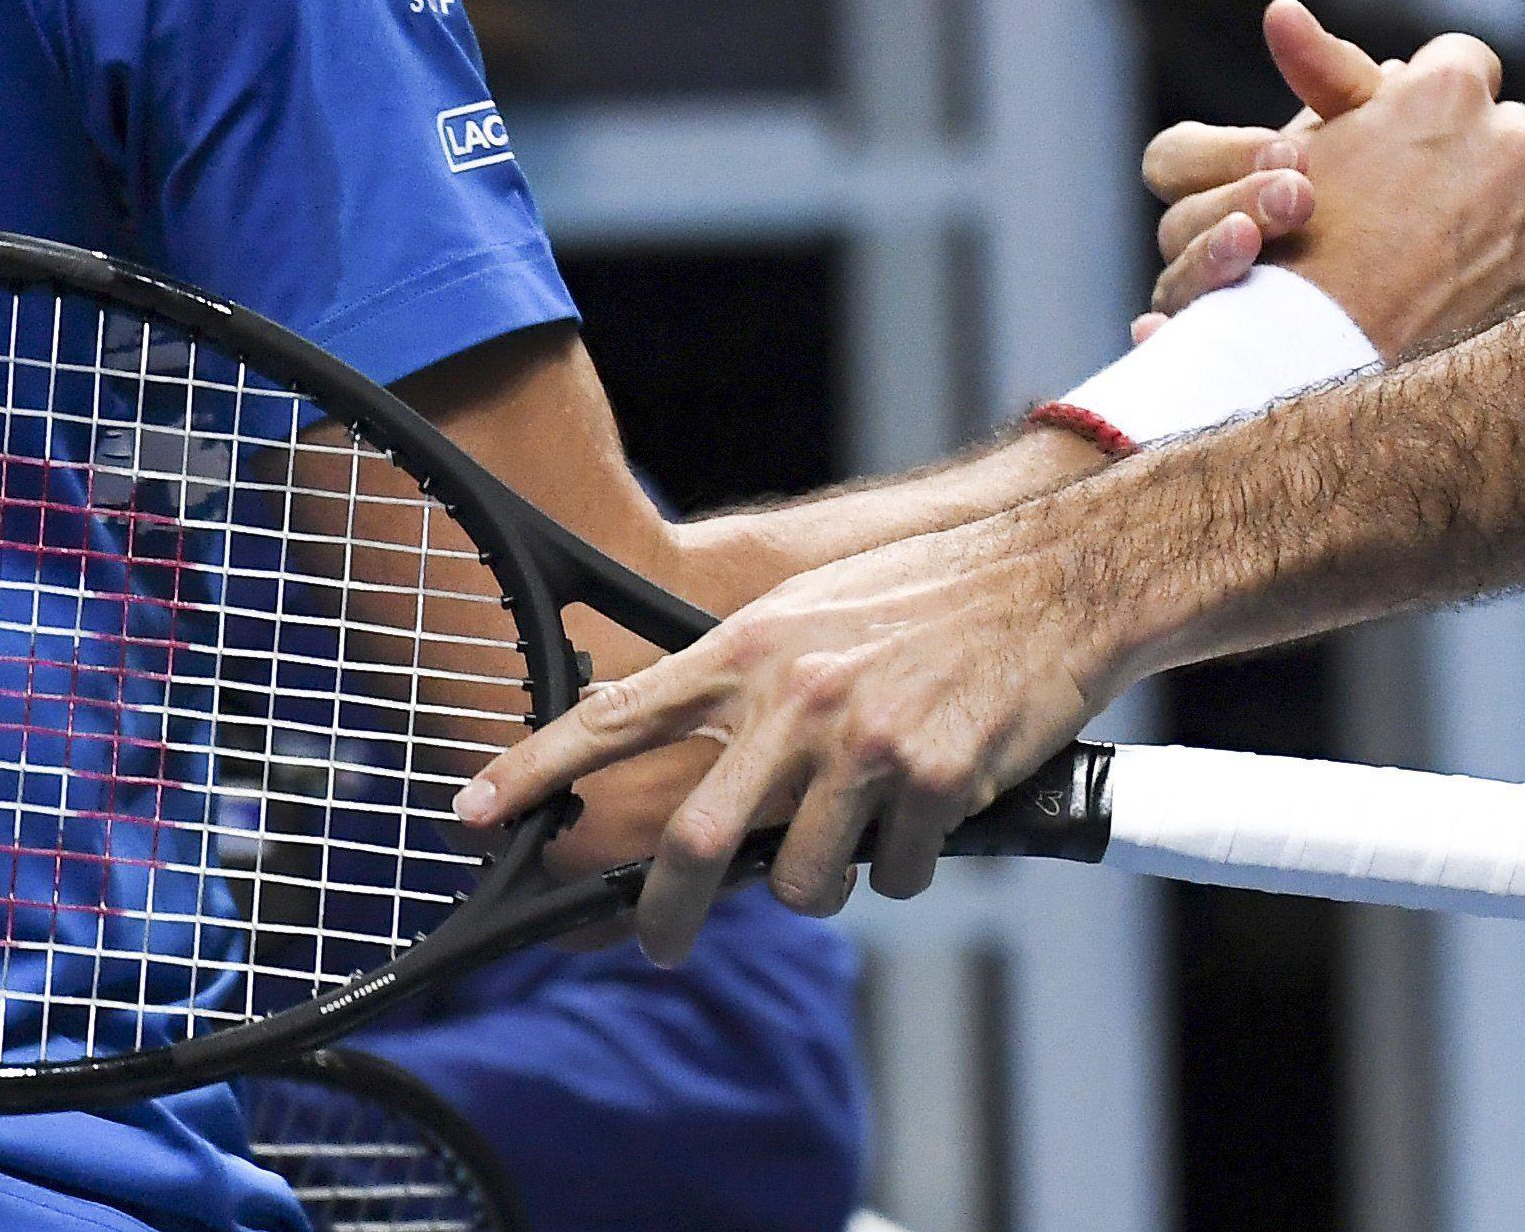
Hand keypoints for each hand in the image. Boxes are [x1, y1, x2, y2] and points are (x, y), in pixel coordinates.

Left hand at [456, 511, 1117, 963]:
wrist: (1058, 580)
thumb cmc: (934, 595)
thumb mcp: (813, 611)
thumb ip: (738, 674)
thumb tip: (652, 730)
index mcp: (753, 647)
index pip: (617, 716)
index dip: (533, 770)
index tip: (467, 814)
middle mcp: (797, 695)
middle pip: (694, 842)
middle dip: (664, 916)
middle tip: (661, 943)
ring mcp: (868, 743)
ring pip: (800, 882)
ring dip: (821, 885)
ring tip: (860, 839)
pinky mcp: (938, 782)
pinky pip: (894, 877)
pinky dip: (904, 868)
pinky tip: (933, 814)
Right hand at [1135, 1, 1524, 346]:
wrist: (1323, 363)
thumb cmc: (1302, 250)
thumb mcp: (1307, 149)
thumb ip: (1323, 74)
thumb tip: (1282, 8)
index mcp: (1449, 90)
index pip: (1467, 62)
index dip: (1438, 105)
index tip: (1414, 143)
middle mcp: (1514, 138)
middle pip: (1517, 130)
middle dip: (1486, 162)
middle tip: (1437, 214)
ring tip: (1484, 255)